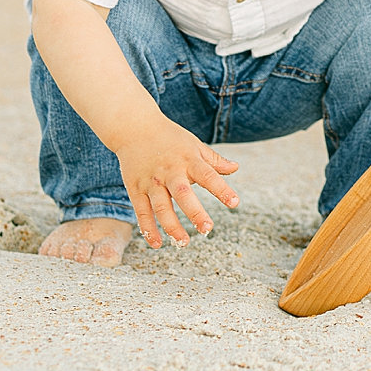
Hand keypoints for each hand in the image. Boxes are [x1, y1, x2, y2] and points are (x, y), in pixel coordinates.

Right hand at [112, 115, 240, 249]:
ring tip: (184, 242)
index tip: (235, 203)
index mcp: (188, 160)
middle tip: (207, 229)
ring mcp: (151, 181)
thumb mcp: (194, 145)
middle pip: (183, 194)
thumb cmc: (170, 138)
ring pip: (161, 207)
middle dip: (195, 212)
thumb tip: (235, 168)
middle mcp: (170, 172)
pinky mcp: (135, 189)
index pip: (208, 175)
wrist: (134, 127)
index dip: (222, 189)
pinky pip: (142, 212)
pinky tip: (158, 243)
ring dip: (172, 226)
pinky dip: (148, 229)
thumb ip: (214, 160)